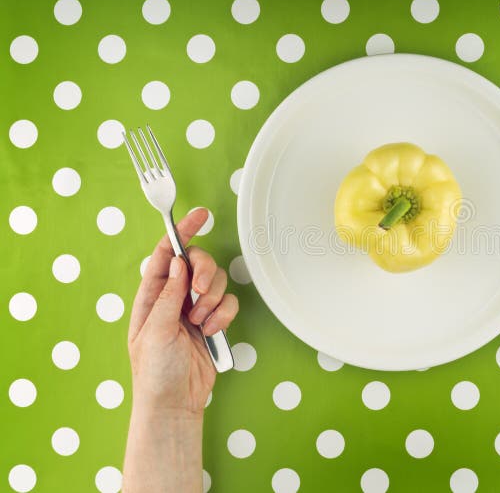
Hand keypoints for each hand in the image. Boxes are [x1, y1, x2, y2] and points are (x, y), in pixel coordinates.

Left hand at [128, 208, 238, 414]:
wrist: (175, 402)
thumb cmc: (155, 372)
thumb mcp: (156, 331)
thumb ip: (169, 294)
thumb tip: (179, 262)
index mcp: (152, 295)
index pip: (167, 254)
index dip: (182, 232)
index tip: (200, 215)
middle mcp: (174, 297)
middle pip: (197, 263)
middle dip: (203, 274)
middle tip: (199, 293)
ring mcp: (195, 309)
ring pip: (215, 282)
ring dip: (212, 301)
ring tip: (201, 325)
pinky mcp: (214, 321)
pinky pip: (229, 303)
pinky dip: (224, 316)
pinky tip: (212, 333)